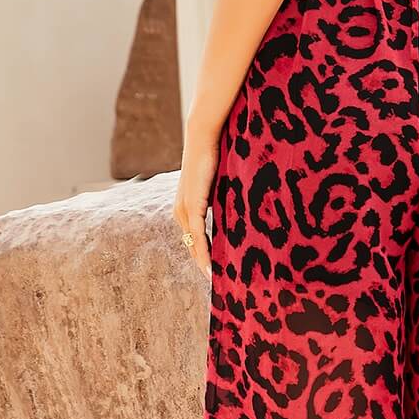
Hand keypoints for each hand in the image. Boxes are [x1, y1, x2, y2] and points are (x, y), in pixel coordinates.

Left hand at [174, 122, 218, 279]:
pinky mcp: (191, 205)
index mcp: (185, 206)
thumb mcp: (218, 183)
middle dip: (202, 264)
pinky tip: (210, 266)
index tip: (215, 271)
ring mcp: (184, 209)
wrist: (204, 136)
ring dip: (203, 262)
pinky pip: (197, 235)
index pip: (194, 237)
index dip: (203, 255)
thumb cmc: (214, 155)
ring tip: (216, 279)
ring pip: (193, 244)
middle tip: (218, 282)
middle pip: (191, 245)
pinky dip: (203, 251)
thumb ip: (222, 198)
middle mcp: (180, 210)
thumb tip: (238, 207)